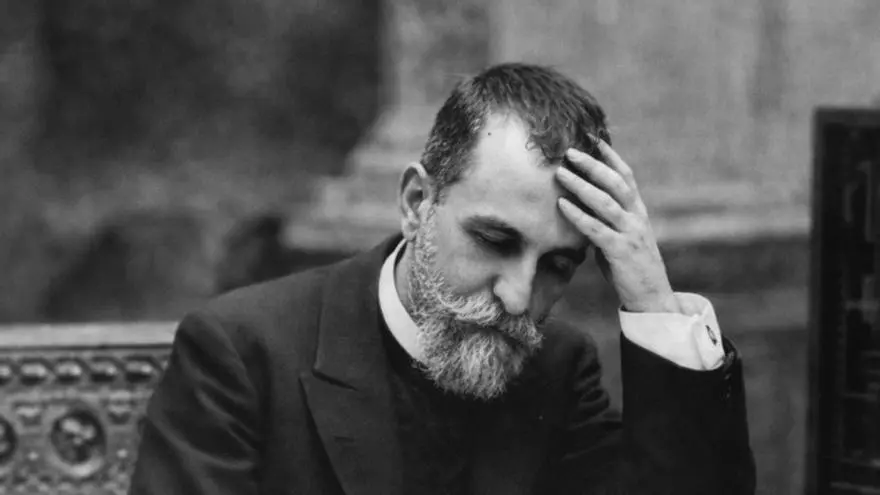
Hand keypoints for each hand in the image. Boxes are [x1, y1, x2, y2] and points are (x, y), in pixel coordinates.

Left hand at [555, 138, 679, 313]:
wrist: (651, 296)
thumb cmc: (630, 267)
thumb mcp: (621, 237)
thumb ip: (607, 221)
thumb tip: (581, 206)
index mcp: (638, 212)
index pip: (626, 176)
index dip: (610, 156)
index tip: (594, 138)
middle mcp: (637, 218)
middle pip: (615, 183)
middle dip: (592, 164)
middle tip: (570, 151)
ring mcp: (630, 233)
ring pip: (605, 202)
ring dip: (580, 185)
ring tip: (560, 173)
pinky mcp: (620, 251)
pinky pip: (596, 229)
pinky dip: (578, 215)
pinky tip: (562, 205)